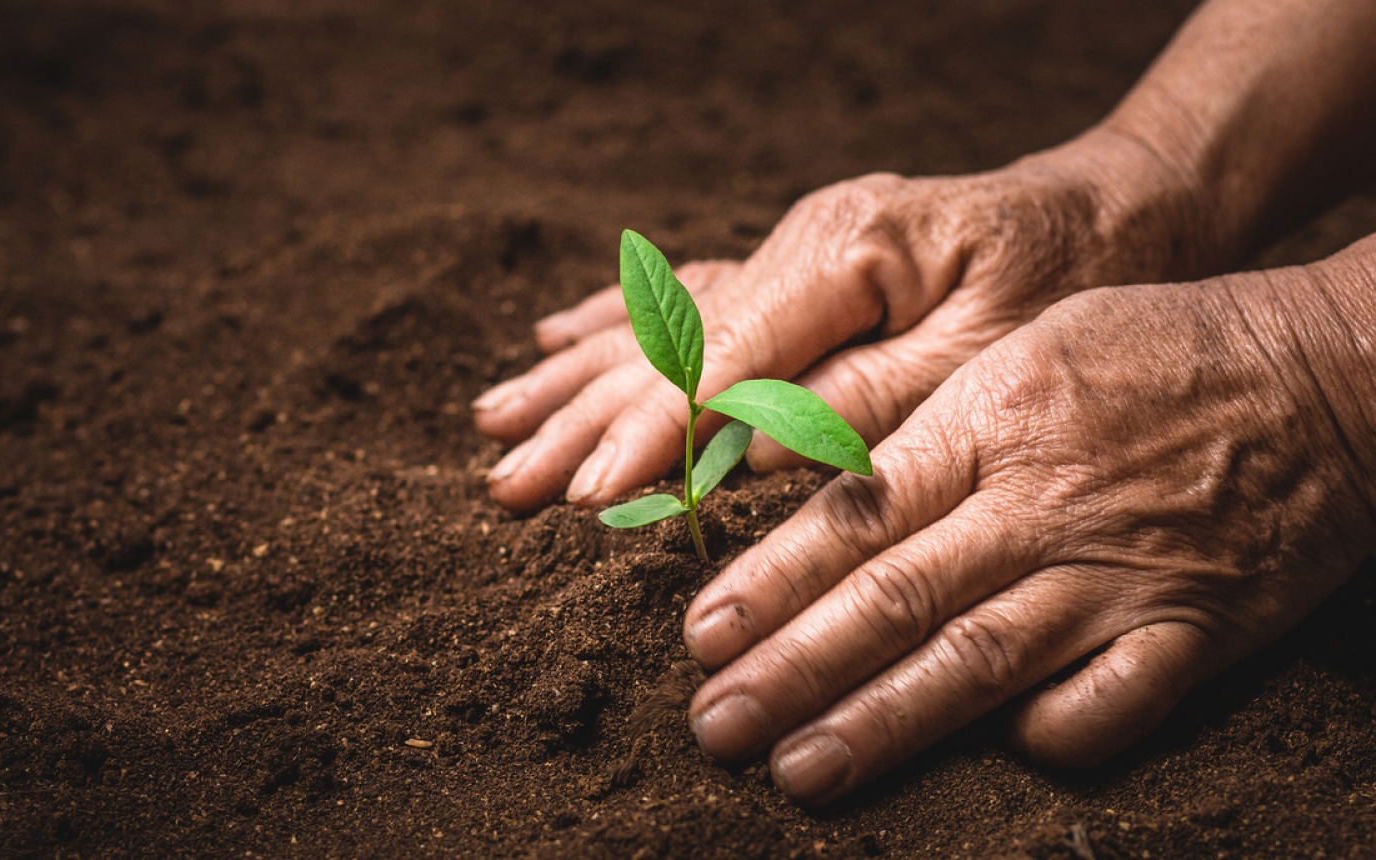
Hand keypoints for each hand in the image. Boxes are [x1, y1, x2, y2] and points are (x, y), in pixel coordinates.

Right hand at [474, 133, 1193, 510]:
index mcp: (846, 254)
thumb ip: (862, 404)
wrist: (1119, 206)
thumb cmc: (1069, 282)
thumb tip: (746, 460)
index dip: (650, 436)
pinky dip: (620, 326)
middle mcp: (801, 243)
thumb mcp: (985, 354)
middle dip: (583, 419)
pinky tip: (559, 335)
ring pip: (662, 322)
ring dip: (576, 379)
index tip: (584, 496)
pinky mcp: (798, 265)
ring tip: (494, 423)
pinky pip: (692, 298)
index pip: (720, 361)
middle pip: (669, 342)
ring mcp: (792, 248)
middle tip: (503, 485)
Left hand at [682, 254, 1375, 804]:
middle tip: (715, 724)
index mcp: (992, 422)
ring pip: (978, 660)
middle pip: (896, 598)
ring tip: (798, 769)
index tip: (701, 634)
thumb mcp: (1026, 351)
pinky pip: (1111, 703)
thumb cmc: (1157, 349)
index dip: (772, 581)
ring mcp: (1120, 571)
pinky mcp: (1197, 626)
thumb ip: (929, 432)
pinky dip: (1049, 734)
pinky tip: (992, 754)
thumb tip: (826, 507)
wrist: (1326, 370)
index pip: (858, 514)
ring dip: (881, 721)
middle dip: (794, 669)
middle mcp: (1043, 503)